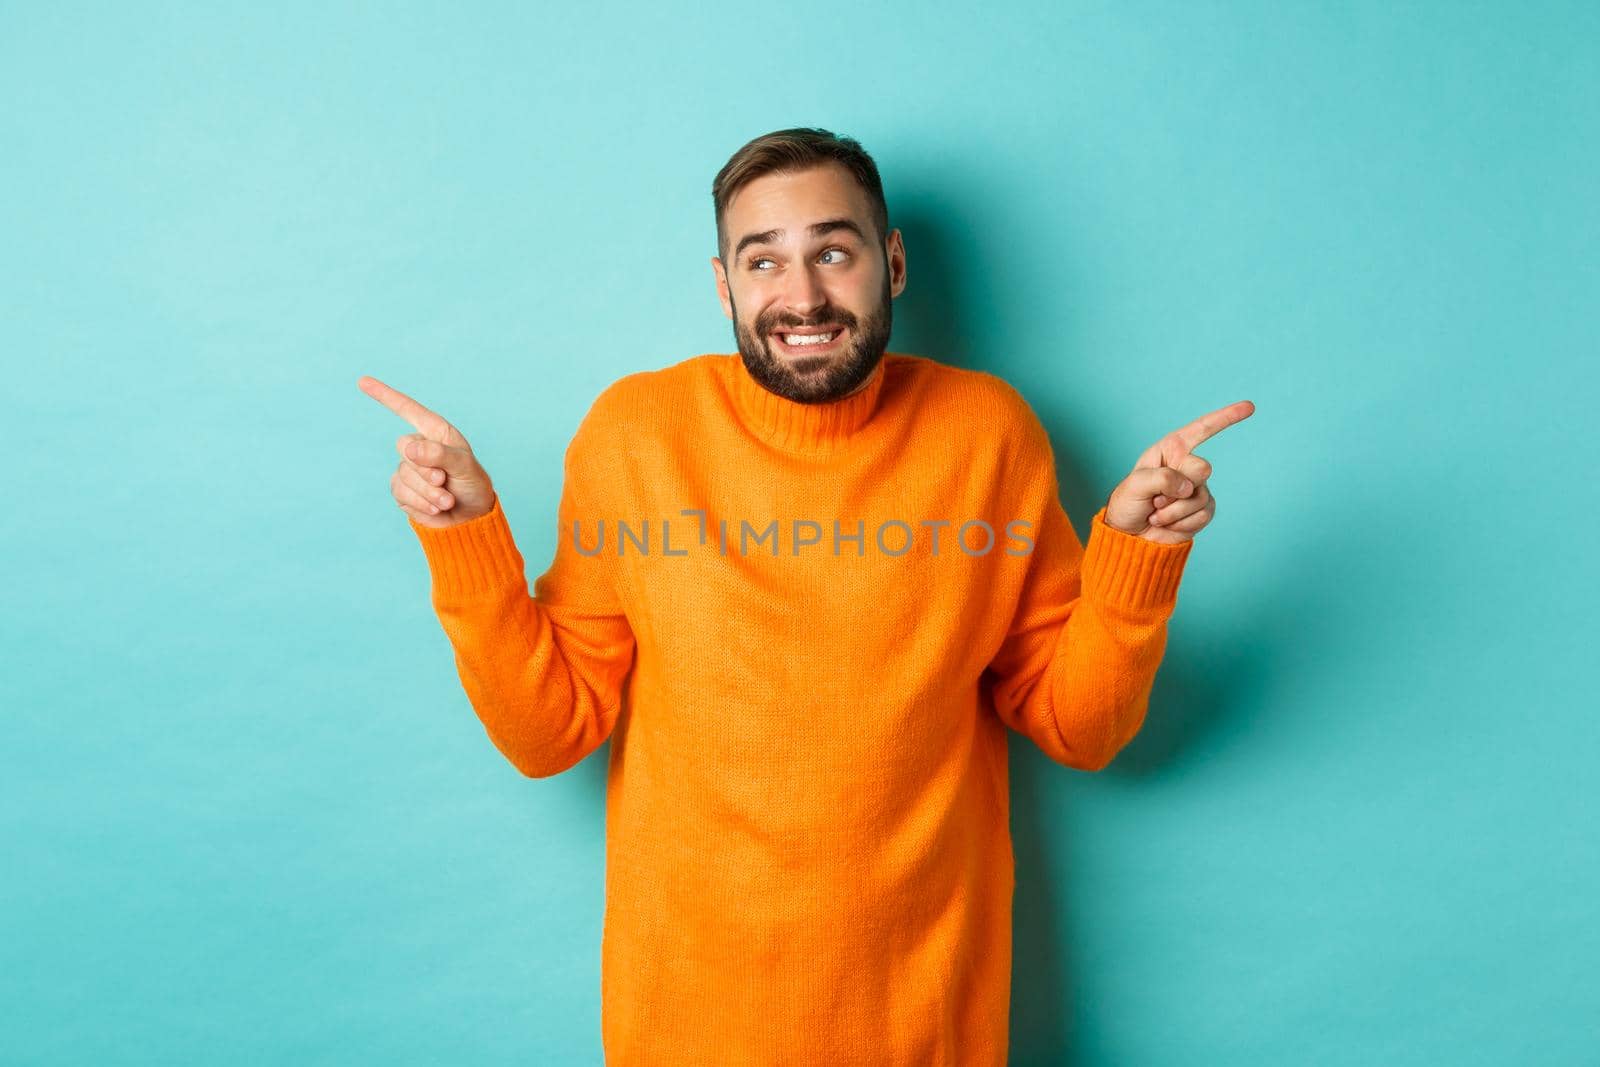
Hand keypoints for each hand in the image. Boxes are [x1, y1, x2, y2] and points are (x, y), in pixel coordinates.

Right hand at [358, 375, 496, 528]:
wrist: (471, 519)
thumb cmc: (473, 486)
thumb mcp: (465, 467)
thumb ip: (440, 454)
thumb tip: (407, 448)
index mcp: (437, 432)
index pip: (407, 409)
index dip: (385, 395)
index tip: (362, 381)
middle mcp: (420, 447)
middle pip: (405, 449)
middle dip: (427, 470)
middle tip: (446, 482)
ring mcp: (409, 469)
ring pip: (403, 475)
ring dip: (428, 492)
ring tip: (447, 499)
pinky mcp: (403, 491)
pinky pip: (400, 493)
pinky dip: (421, 503)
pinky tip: (437, 508)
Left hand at [1104, 400, 1254, 543]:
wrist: (1131, 536)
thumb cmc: (1128, 504)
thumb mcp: (1135, 485)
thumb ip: (1162, 478)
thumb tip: (1189, 487)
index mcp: (1170, 450)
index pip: (1202, 429)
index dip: (1226, 417)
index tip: (1250, 406)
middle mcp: (1186, 466)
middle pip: (1202, 468)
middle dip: (1176, 487)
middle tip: (1155, 498)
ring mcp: (1197, 488)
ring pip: (1200, 497)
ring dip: (1173, 511)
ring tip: (1156, 512)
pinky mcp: (1202, 510)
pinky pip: (1202, 515)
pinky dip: (1181, 523)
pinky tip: (1167, 524)